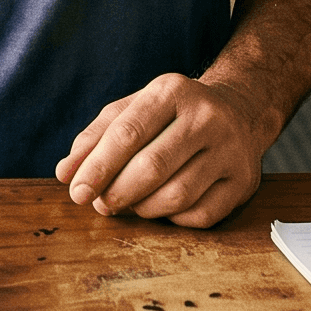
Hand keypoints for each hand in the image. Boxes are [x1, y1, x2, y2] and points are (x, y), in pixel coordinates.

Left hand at [55, 73, 278, 228]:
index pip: (128, 132)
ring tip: (130, 204)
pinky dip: (173, 219)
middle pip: (152, 167)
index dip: (98, 167)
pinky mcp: (244, 181)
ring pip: (177, 196)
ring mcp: (231, 150)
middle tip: (101, 204)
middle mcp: (207, 117)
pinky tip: (162, 208)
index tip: (77, 191)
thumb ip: (96, 137)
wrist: (239, 110)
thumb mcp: (134, 109)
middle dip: (117, 192)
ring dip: (143, 208)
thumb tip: (66, 173)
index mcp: (172, 91)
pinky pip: (201, 215)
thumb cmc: (173, 114)